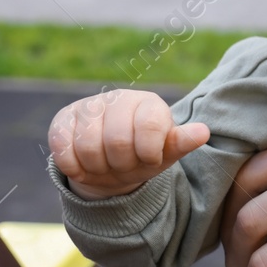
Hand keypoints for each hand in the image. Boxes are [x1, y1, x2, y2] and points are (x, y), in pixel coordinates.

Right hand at [49, 90, 208, 199]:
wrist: (110, 163)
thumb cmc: (144, 155)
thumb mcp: (165, 154)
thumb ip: (181, 143)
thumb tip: (203, 132)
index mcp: (149, 103)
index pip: (150, 126)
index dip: (148, 152)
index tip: (150, 159)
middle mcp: (118, 98)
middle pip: (117, 141)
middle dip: (122, 164)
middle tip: (125, 165)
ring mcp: (88, 106)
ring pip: (88, 146)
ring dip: (98, 168)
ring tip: (106, 165)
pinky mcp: (63, 119)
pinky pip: (63, 148)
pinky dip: (74, 167)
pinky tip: (83, 166)